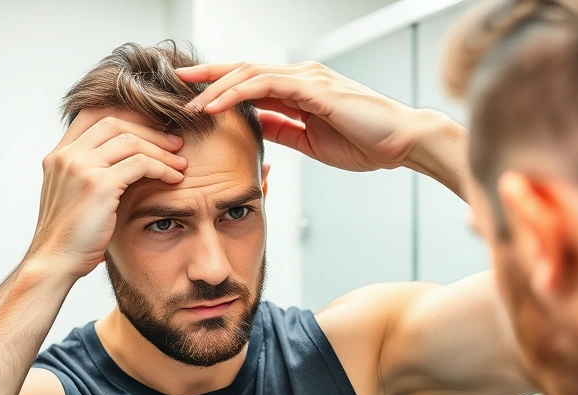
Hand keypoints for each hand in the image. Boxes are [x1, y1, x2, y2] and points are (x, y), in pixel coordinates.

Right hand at [25, 112, 186, 279]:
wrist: (55, 261)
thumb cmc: (71, 235)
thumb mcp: (73, 194)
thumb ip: (88, 172)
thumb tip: (121, 162)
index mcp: (58, 154)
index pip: (93, 114)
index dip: (127, 115)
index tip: (153, 127)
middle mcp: (66, 155)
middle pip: (115, 122)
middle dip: (150, 130)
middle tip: (175, 143)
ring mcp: (80, 167)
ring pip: (131, 141)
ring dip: (161, 150)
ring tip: (181, 162)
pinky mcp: (98, 185)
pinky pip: (140, 164)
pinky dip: (162, 168)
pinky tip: (174, 178)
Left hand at [176, 61, 435, 172]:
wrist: (402, 143)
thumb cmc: (366, 142)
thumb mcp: (312, 140)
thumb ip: (284, 129)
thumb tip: (257, 127)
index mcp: (301, 90)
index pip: (251, 82)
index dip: (219, 86)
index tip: (191, 95)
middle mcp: (301, 77)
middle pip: (243, 70)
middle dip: (207, 76)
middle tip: (175, 83)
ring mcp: (307, 79)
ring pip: (249, 74)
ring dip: (215, 87)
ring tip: (188, 100)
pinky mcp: (314, 88)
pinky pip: (266, 86)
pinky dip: (236, 94)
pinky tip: (216, 105)